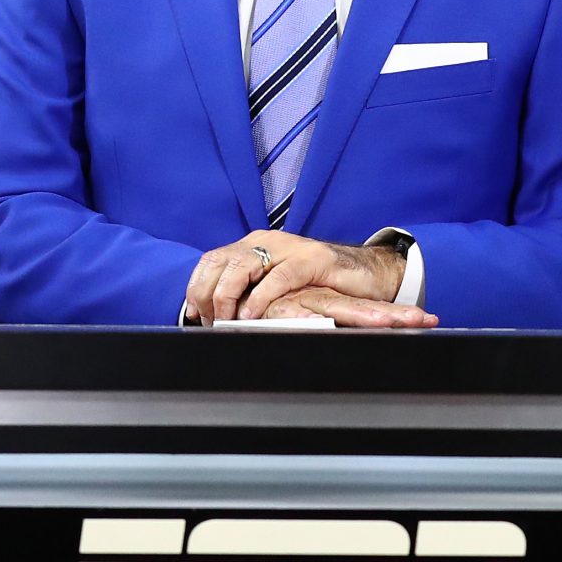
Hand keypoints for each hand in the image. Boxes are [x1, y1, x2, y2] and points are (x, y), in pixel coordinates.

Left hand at [185, 233, 420, 325]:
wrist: (365, 275)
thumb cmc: (319, 285)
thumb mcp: (276, 286)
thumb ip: (249, 291)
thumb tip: (214, 314)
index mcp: (255, 245)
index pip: (212, 260)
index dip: (198, 287)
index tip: (195, 314)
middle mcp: (269, 241)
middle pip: (221, 262)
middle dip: (208, 294)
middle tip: (210, 321)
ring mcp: (291, 247)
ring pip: (243, 266)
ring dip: (228, 296)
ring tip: (227, 319)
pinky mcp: (313, 260)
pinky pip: (278, 278)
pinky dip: (261, 298)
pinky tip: (253, 315)